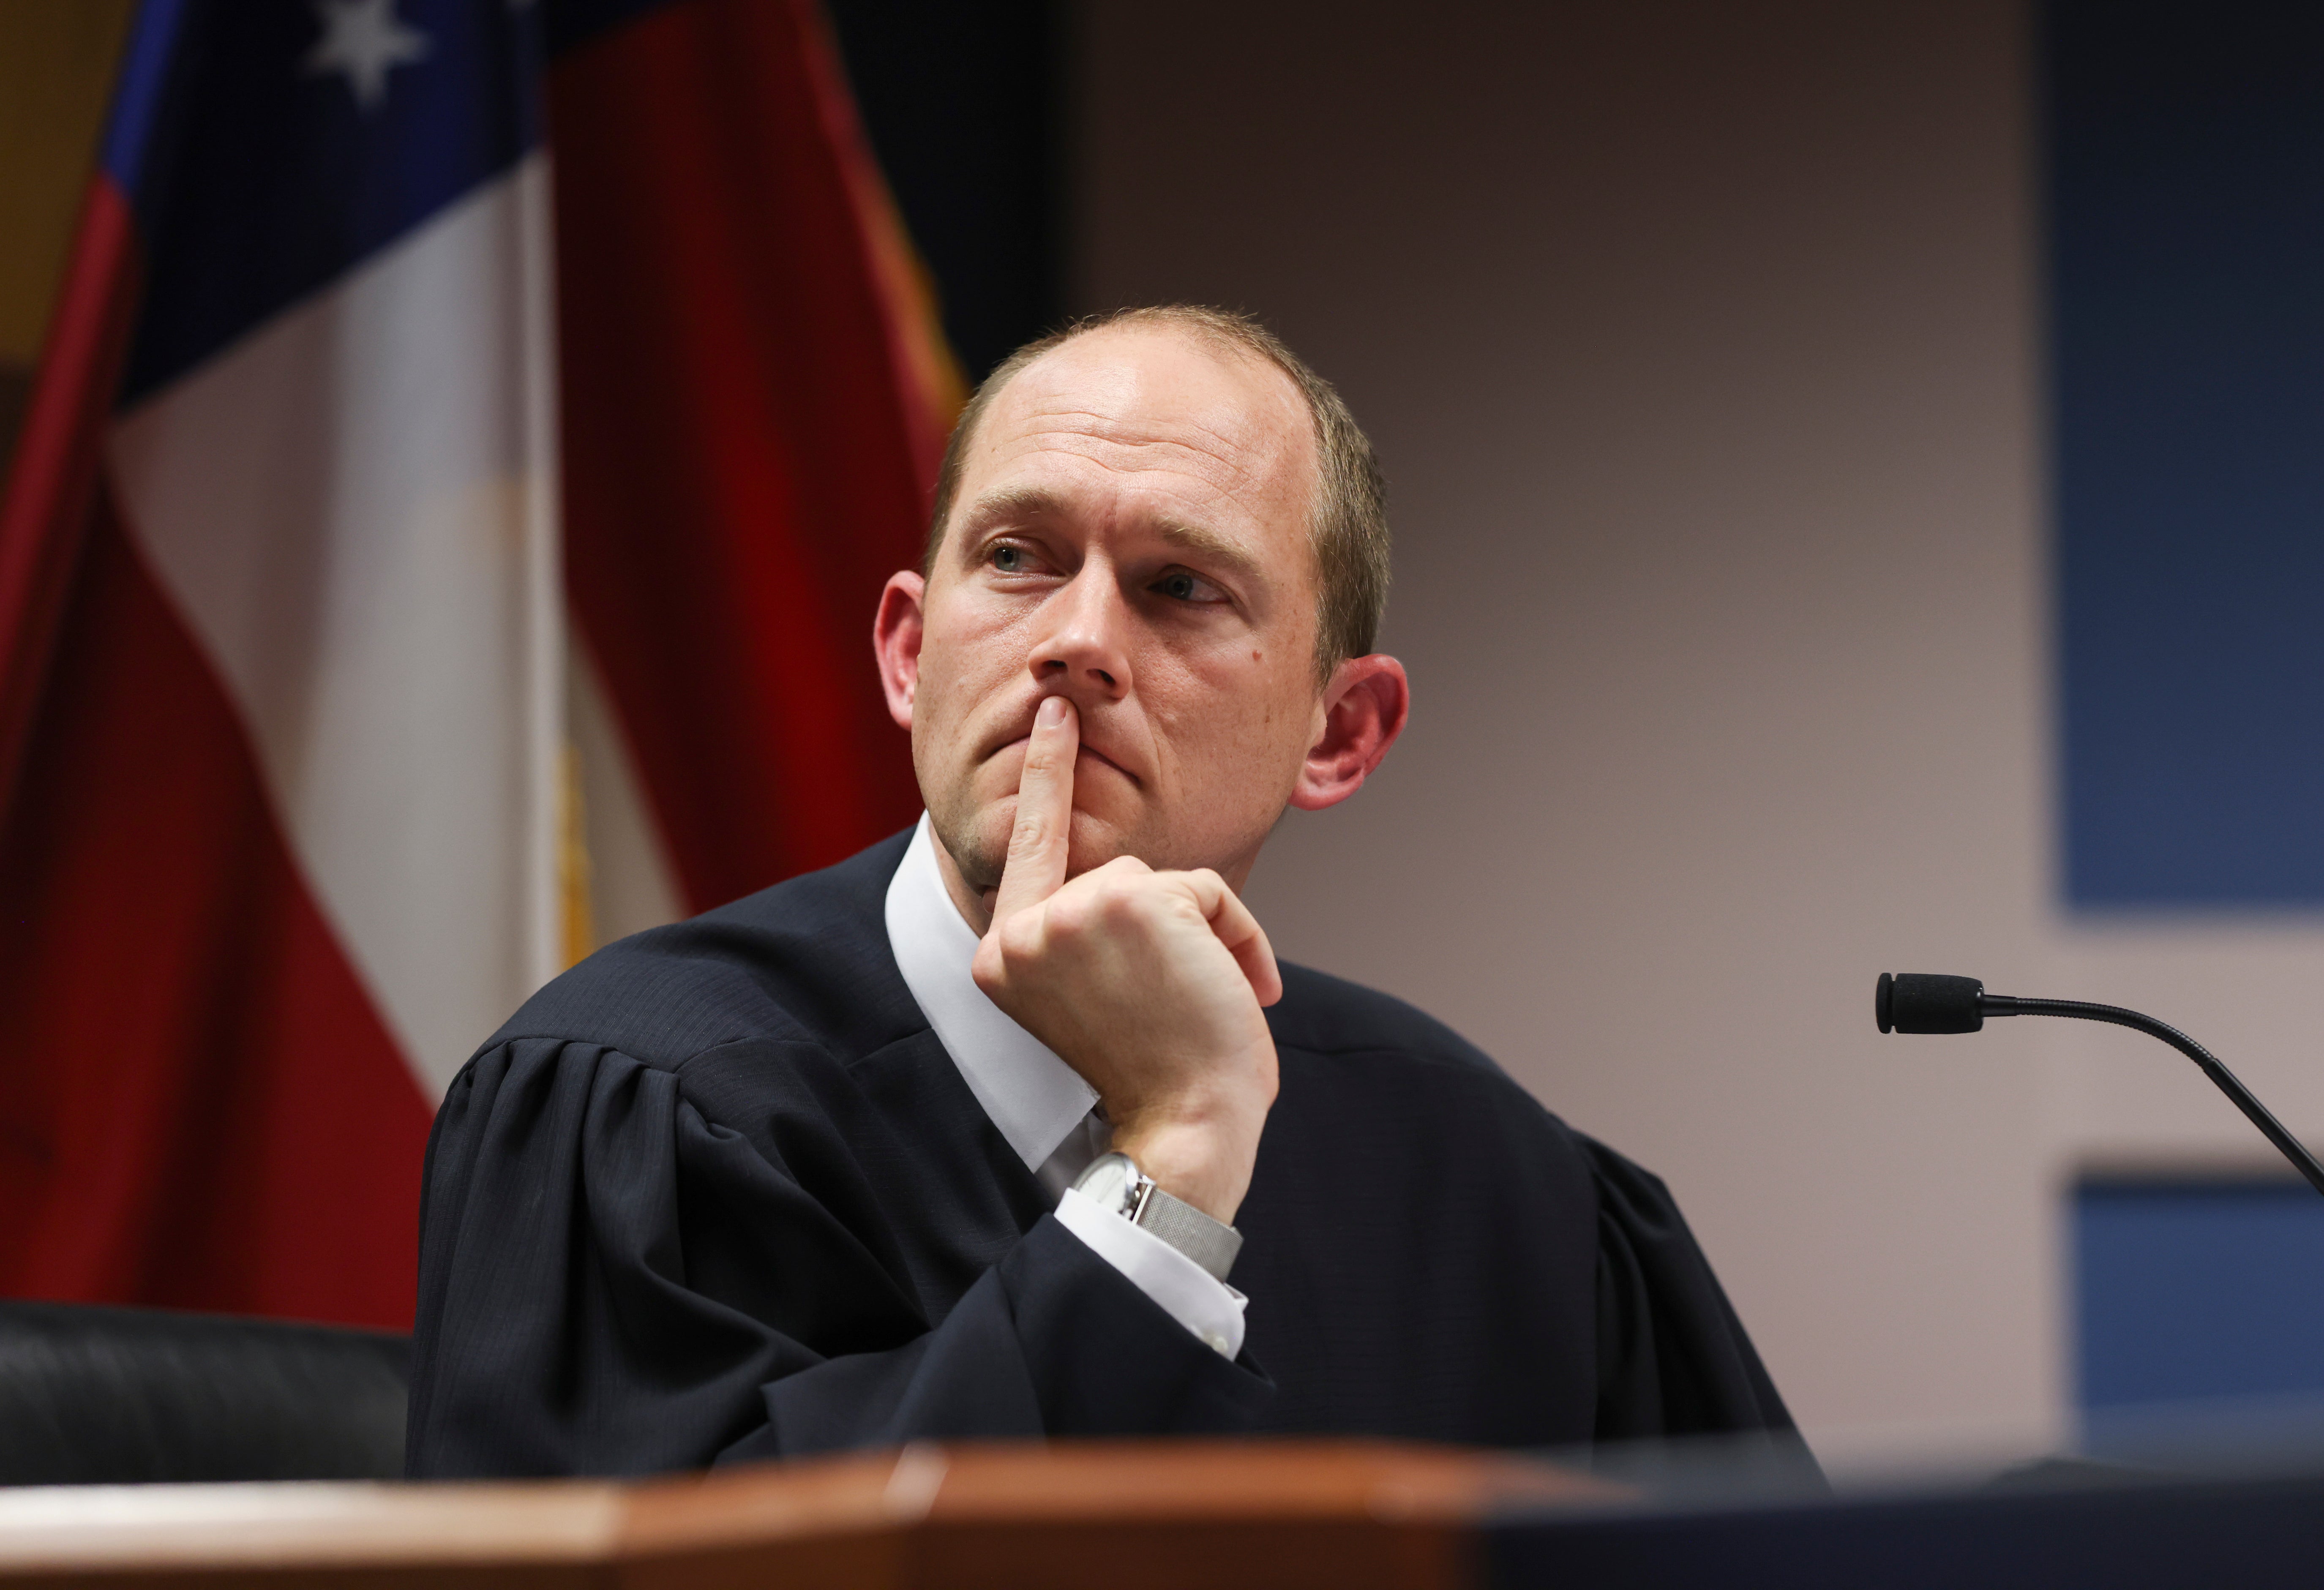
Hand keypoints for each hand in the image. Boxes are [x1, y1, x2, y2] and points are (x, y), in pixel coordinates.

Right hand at [971, 695, 1282, 1223]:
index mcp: (1003, 957)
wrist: (1186, 1124)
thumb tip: (1133, 884)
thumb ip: (1087, 934)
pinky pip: (1204, 889)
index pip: (1029, 846)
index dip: (1047, 773)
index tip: (1056, 710)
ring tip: (1205, 1004)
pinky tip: (1228, 991)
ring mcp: (1067, 913)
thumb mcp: (1094, 997)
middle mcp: (1020, 931)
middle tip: (1185, 1004)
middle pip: (1118, 874)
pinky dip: (1235, 936)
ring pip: (1164, 882)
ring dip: (1206, 937)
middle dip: (1174, 928)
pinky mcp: (1126, 900)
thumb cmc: (1156, 1072)